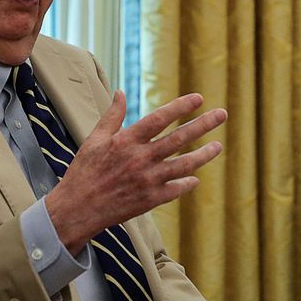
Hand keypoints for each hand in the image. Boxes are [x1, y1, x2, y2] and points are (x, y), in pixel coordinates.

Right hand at [46, 91, 226, 253]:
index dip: (180, 107)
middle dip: (203, 124)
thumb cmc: (84, 171)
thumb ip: (112, 116)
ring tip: (218, 146)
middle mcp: (140, 159)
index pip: (159, 119)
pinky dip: (187, 182)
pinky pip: (176, 189)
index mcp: (126, 141)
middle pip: (179, 138)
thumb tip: (121, 92)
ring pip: (185, 164)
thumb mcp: (94, 139)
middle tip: (222, 114)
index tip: (199, 98)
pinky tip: (195, 177)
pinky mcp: (150, 199)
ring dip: (204, 155)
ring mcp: (148, 180)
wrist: (78, 208)